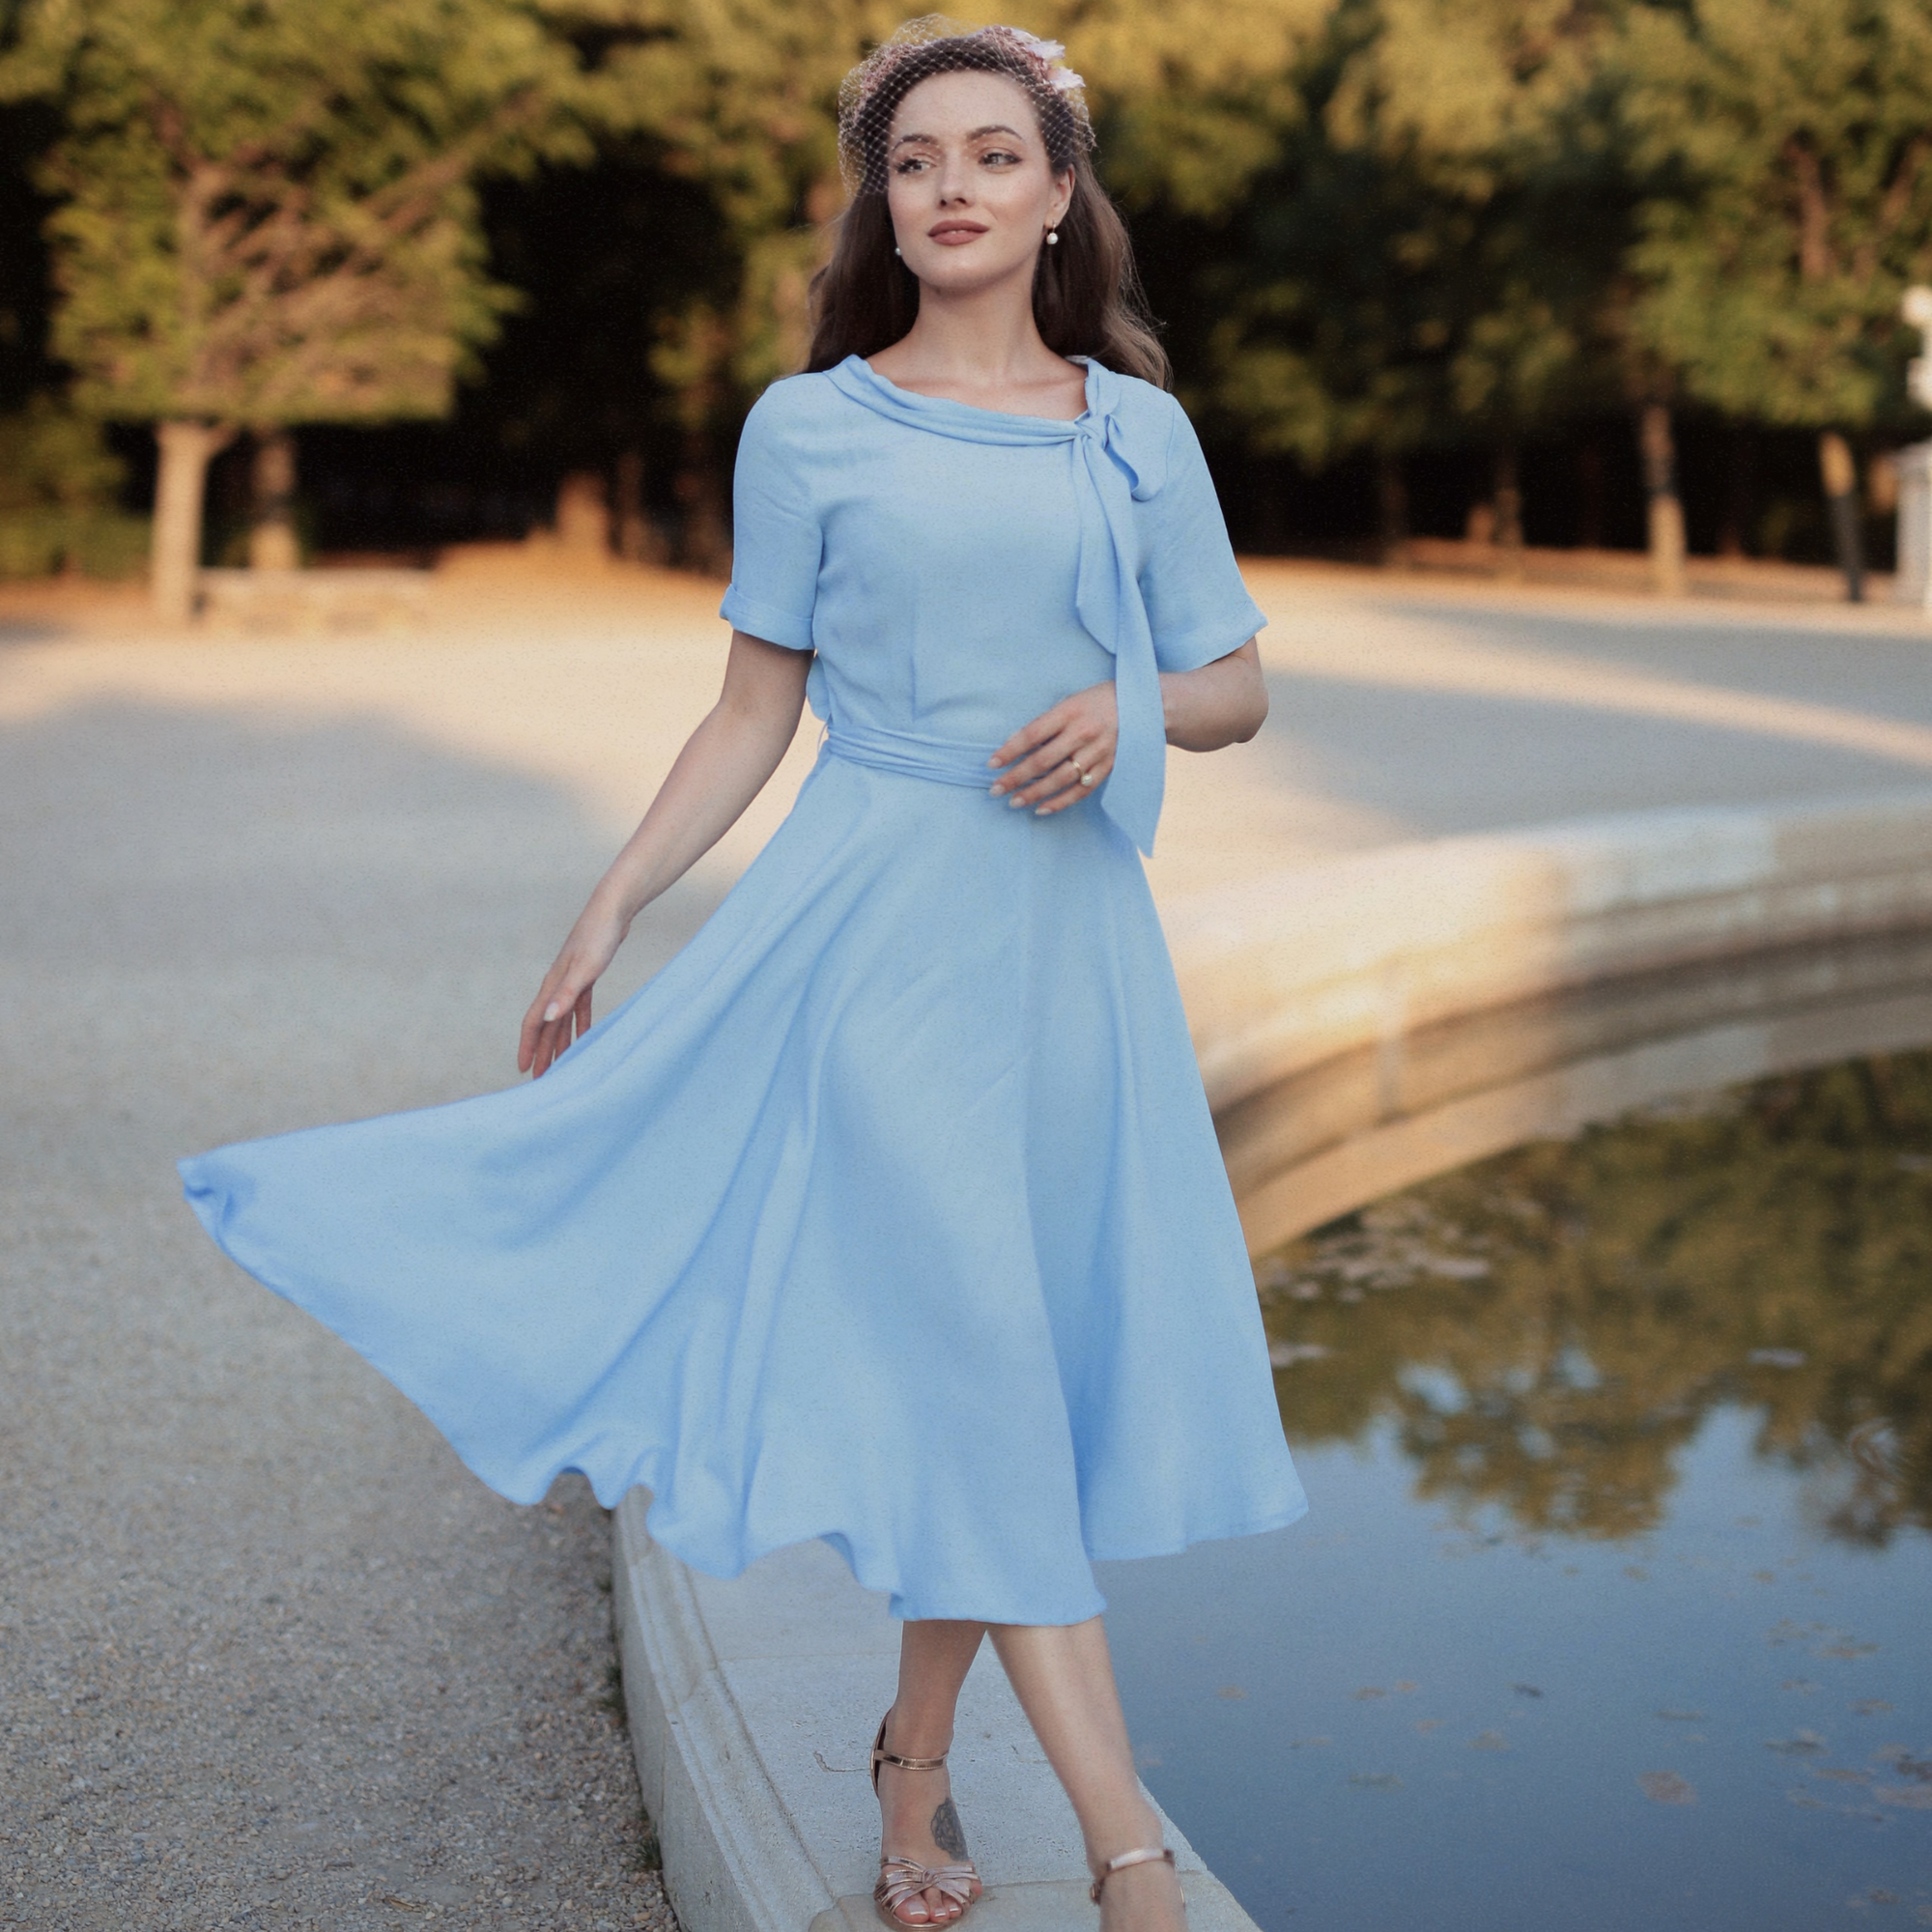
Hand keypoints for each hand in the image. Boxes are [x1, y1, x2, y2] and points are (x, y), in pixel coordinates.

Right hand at [518, 896, 631, 1077]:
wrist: (613, 911)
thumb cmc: (598, 937)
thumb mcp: (585, 969)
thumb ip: (566, 995)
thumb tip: (547, 1019)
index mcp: (552, 986)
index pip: (533, 1022)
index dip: (527, 1046)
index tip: (524, 1070)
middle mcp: (557, 985)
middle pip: (546, 1025)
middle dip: (542, 1052)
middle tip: (542, 1079)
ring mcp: (571, 981)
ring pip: (561, 1019)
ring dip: (559, 1042)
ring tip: (561, 1065)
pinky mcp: (586, 977)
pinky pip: (579, 1008)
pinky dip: (580, 1025)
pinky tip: (586, 1039)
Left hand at [987, 681, 1116, 815]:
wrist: (1138, 703)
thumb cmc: (1094, 701)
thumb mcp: (1068, 702)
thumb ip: (1045, 724)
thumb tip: (1014, 744)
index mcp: (1069, 711)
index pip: (1032, 735)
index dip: (1010, 751)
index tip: (992, 764)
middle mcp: (1083, 732)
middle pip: (1043, 761)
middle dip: (1016, 777)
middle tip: (996, 790)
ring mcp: (1097, 751)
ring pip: (1061, 779)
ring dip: (1035, 793)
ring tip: (1014, 802)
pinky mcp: (1108, 766)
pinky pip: (1082, 789)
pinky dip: (1061, 802)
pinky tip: (1042, 809)